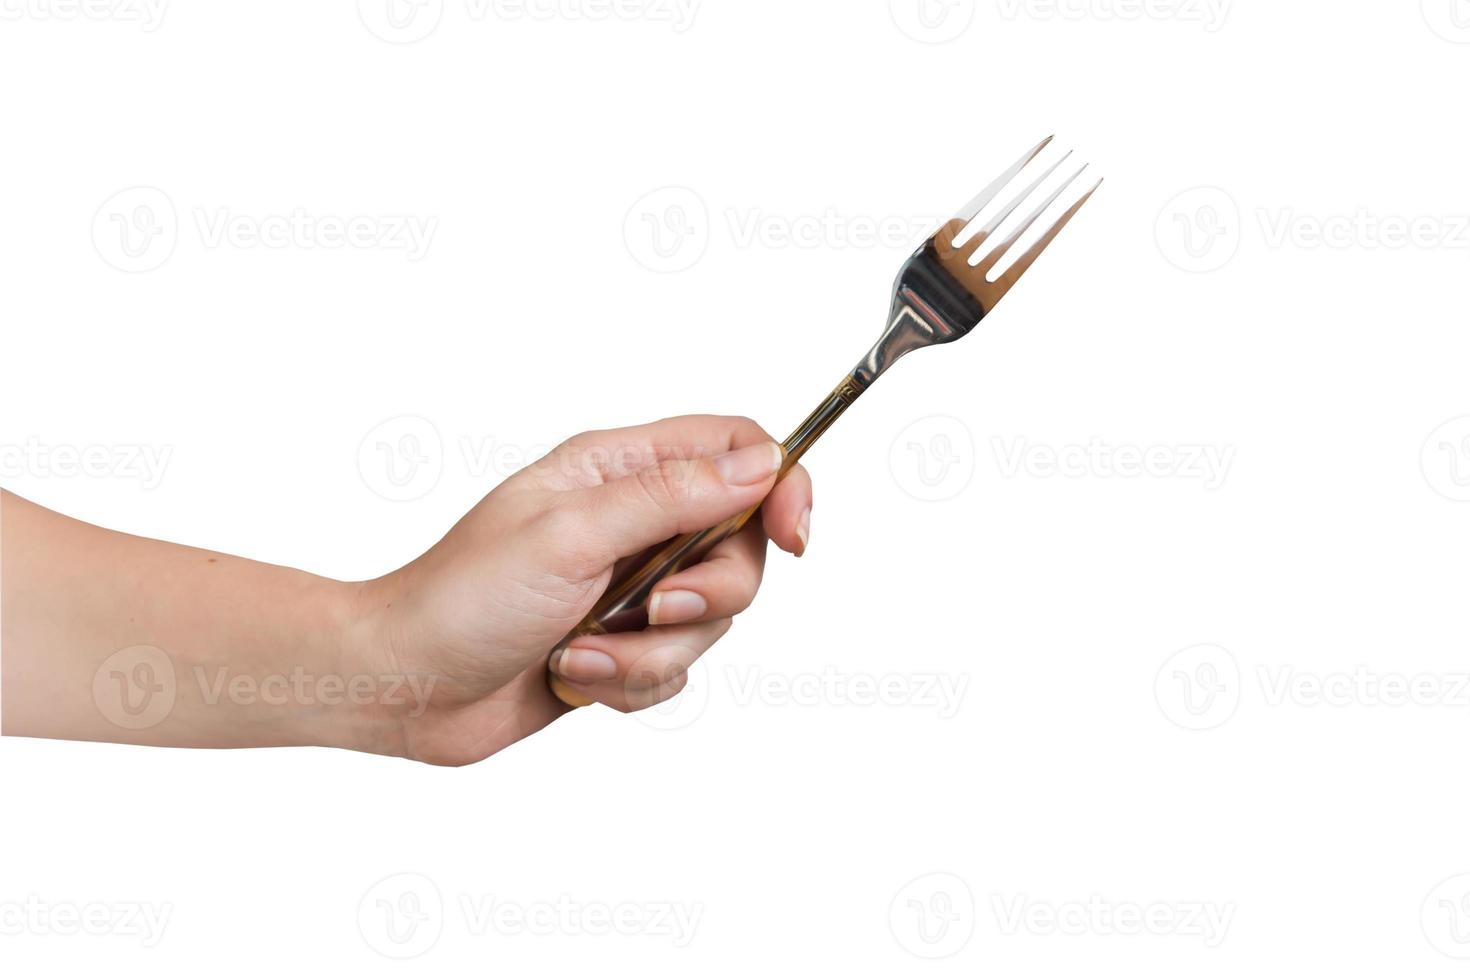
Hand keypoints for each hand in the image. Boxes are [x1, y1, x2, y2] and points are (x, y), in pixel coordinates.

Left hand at [350, 415, 812, 765]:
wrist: (403, 686)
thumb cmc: (462, 597)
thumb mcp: (571, 534)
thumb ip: (672, 497)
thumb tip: (761, 464)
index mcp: (617, 469)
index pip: (735, 450)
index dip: (780, 485)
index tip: (795, 536)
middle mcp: (633, 522)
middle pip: (740, 546)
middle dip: (706, 594)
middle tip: (652, 609)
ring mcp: (630, 586)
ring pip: (711, 620)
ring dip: (650, 653)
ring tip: (581, 651)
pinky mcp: (623, 647)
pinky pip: (676, 670)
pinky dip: (629, 683)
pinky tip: (571, 674)